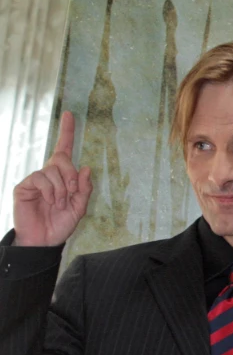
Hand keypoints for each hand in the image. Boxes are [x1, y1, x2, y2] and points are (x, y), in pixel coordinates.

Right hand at [12, 111, 92, 246]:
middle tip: (71, 193)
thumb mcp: (80, 207)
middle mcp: (49, 174)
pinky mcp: (24, 186)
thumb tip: (86, 167)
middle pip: (62, 158)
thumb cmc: (61, 224)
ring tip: (59, 204)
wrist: (45, 240)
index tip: (69, 114)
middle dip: (71, 175)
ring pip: (52, 170)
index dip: (67, 131)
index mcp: (63, 176)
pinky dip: (50, 190)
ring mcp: (35, 180)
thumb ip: (85, 188)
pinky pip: (40, 178)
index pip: (64, 149)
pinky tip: (50, 202)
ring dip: (61, 189)